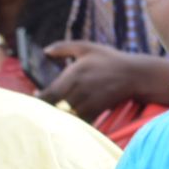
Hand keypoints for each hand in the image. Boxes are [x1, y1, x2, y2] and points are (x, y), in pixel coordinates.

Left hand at [37, 43, 168, 120]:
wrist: (133, 76)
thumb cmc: (108, 59)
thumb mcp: (86, 47)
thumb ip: (63, 48)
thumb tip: (45, 51)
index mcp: (73, 75)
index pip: (49, 94)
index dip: (39, 100)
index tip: (35, 97)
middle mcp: (79, 92)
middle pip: (55, 108)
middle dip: (46, 109)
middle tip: (40, 107)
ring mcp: (88, 104)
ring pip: (65, 116)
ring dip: (57, 115)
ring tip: (51, 112)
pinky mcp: (95, 112)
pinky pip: (78, 121)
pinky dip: (70, 120)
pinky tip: (67, 115)